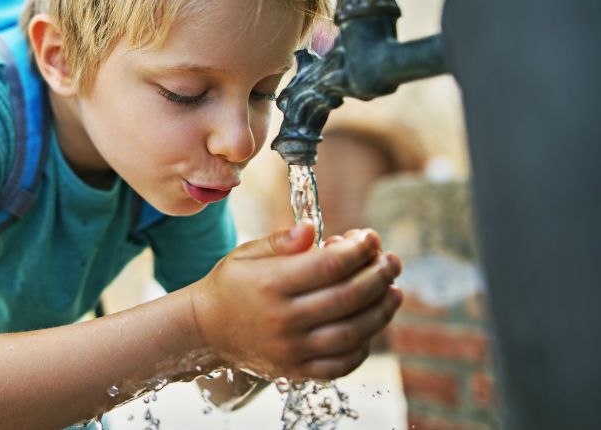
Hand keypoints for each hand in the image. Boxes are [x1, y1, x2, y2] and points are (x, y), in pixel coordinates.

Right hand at [188, 222, 402, 379]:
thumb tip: (311, 230)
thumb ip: (282, 242)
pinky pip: (341, 364)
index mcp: (270, 283)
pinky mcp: (297, 370)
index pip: (329, 265)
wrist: (206, 329)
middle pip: (347, 297)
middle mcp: (283, 318)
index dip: (359, 249)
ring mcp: (291, 349)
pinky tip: (371, 325)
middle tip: (391, 261)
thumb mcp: (247, 254)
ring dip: (381, 311)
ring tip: (393, 291)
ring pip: (352, 333)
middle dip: (378, 275)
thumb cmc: (231, 285)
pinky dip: (364, 346)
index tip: (371, 237)